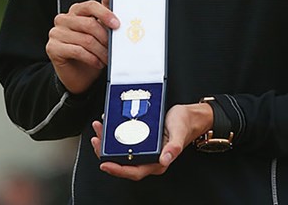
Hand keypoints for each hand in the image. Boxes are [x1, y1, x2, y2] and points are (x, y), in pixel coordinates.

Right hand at [46, 0, 119, 93]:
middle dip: (105, 38)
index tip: (117, 25)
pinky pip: (76, 50)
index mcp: (76, 10)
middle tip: (114, 48)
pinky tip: (97, 62)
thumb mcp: (101, 28)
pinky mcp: (52, 47)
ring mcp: (55, 33)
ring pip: (85, 39)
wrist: (79, 74)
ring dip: (100, 51)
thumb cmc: (92, 49)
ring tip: (107, 58)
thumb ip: (106, 8)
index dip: (105, 14)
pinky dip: (91, 58)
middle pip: (89, 24)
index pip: (90, 6)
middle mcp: (63, 19)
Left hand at [89, 102, 213, 180]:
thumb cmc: (185, 124)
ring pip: (121, 152)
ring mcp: (145, 150)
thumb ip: (174, 147)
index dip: (118, 170)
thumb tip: (165, 160)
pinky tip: (108, 126)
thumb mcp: (179, 132)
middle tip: (97, 139)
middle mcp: (149, 158)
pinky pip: (125, 142)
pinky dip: (114, 136)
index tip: (104, 164)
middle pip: (122, 162)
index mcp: (158, 161)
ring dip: (107, 143)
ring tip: (99, 129)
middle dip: (106, 153)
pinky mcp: (142, 141)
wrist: (190, 116)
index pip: (134, 171)